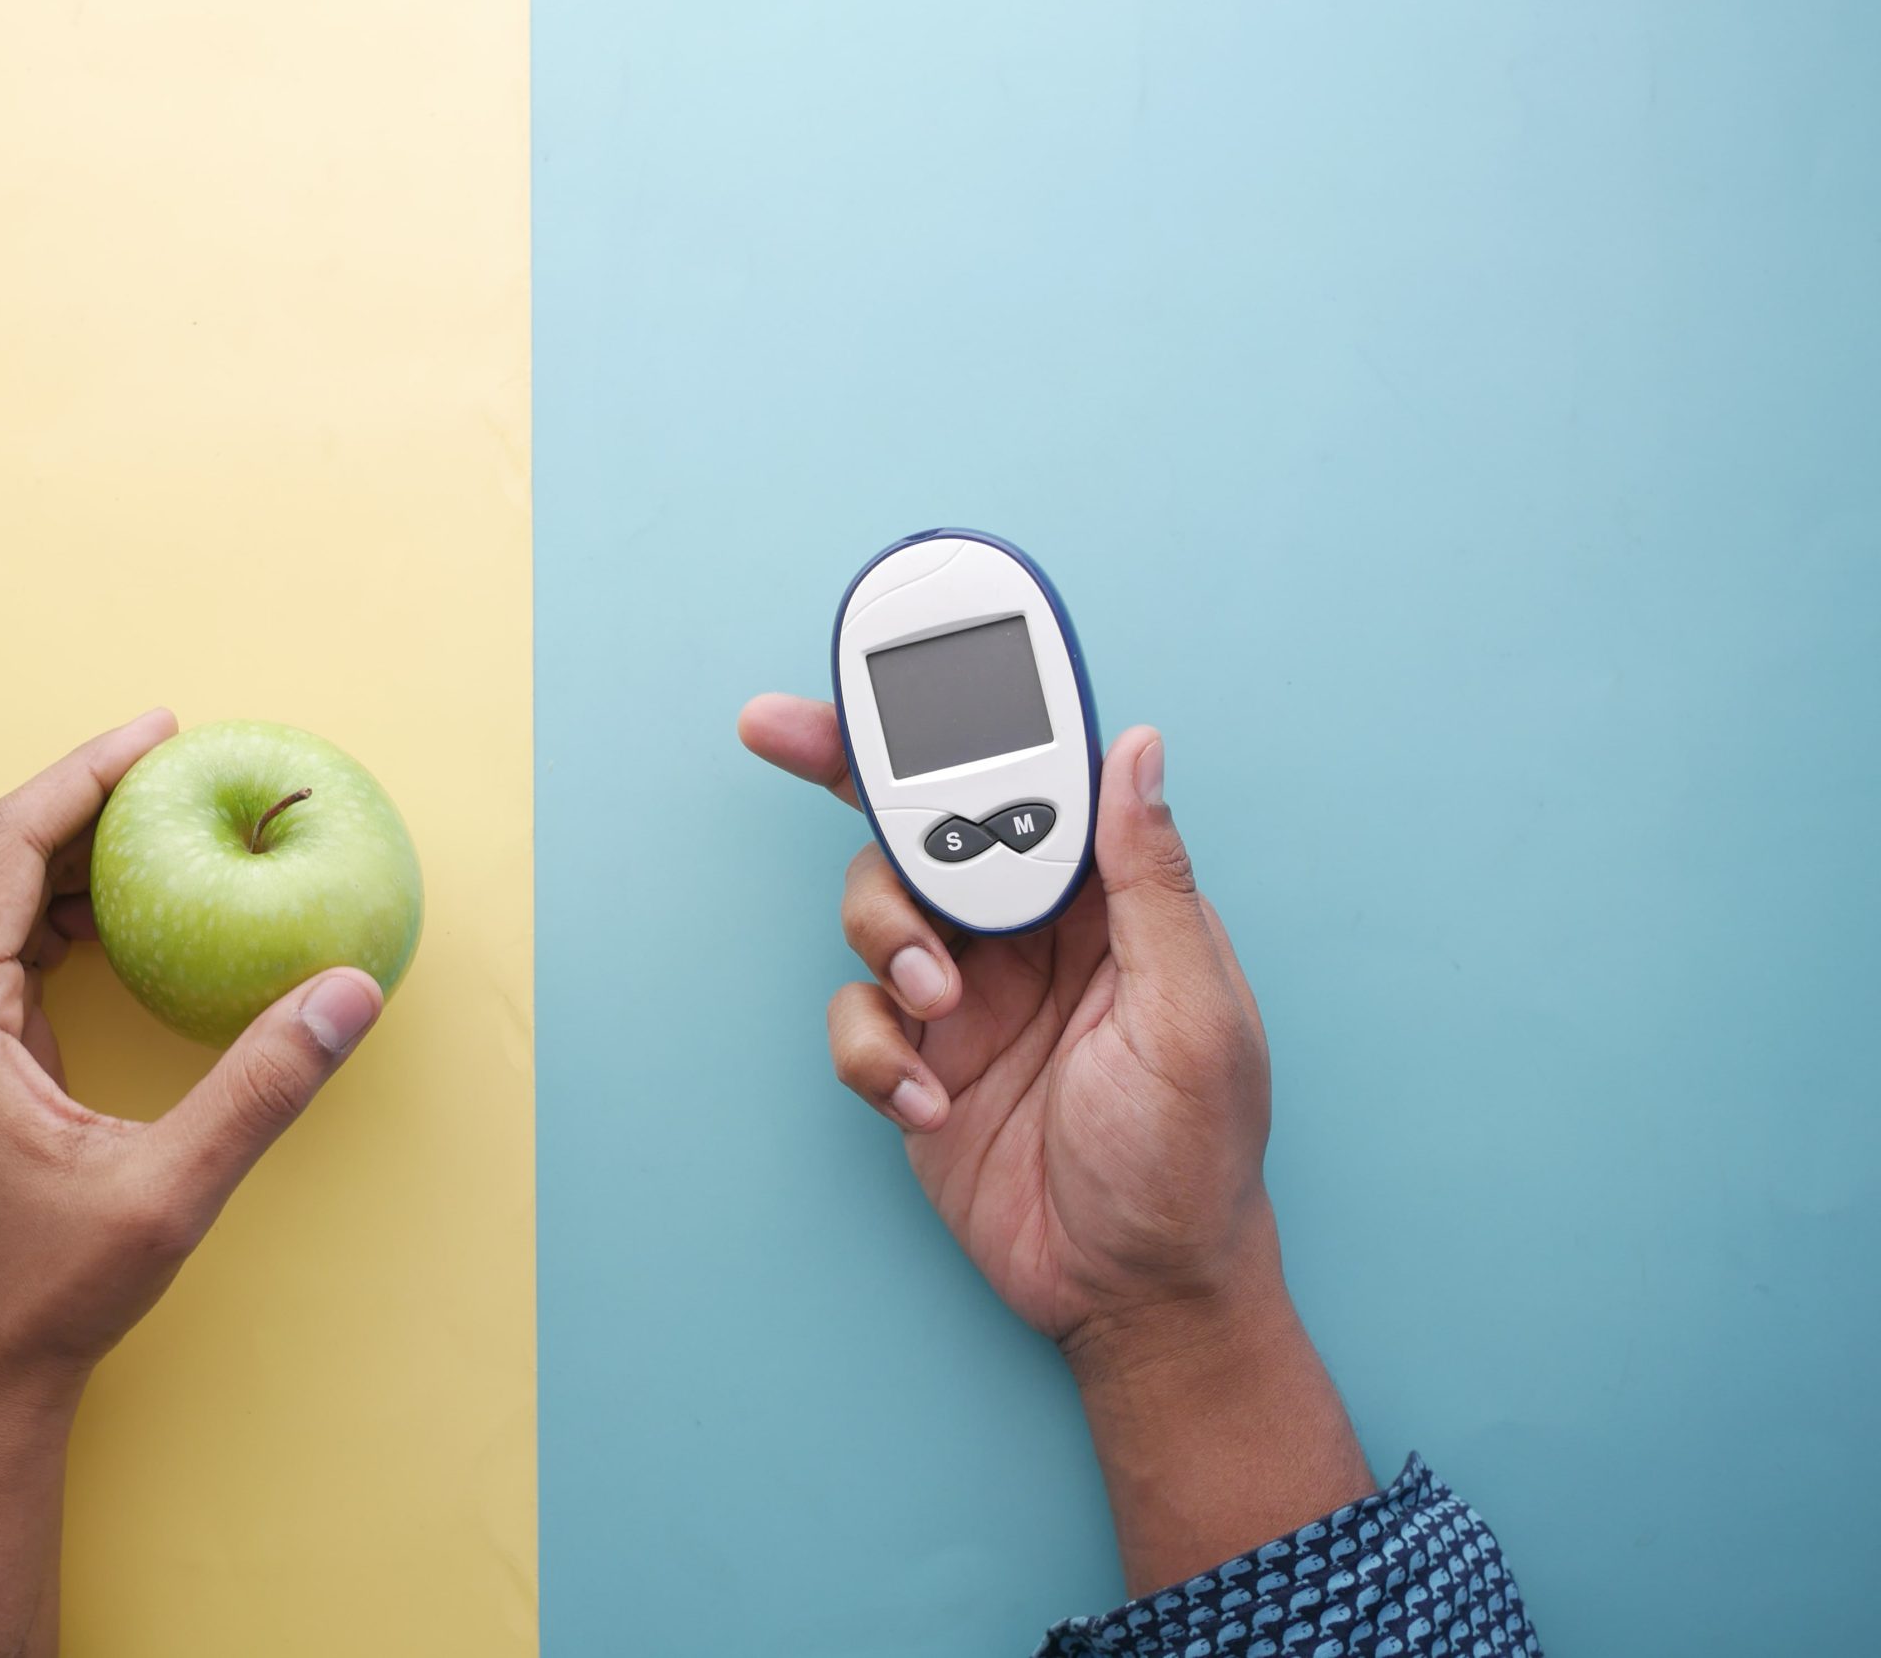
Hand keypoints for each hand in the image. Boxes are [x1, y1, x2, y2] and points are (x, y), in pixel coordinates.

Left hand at [0, 709, 383, 1656]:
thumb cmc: (45, 1297)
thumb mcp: (169, 1189)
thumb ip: (263, 1083)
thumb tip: (352, 991)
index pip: (6, 848)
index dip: (85, 774)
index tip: (161, 730)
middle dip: (87, 804)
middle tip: (182, 767)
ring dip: (72, 863)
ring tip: (166, 829)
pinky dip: (53, 922)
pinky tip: (121, 918)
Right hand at [739, 694, 1271, 1349]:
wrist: (1135, 1296)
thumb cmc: (1193, 1160)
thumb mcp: (1194, 1012)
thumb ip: (1152, 880)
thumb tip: (1135, 750)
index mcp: (1101, 901)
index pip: (1021, 783)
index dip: (957, 722)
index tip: (895, 670)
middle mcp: (1024, 935)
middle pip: (919, 824)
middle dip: (846, 771)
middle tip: (773, 726)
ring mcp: (964, 998)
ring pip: (872, 914)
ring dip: (882, 944)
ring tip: (934, 1008)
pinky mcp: (916, 1065)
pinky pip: (858, 1024)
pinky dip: (874, 1056)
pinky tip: (927, 1100)